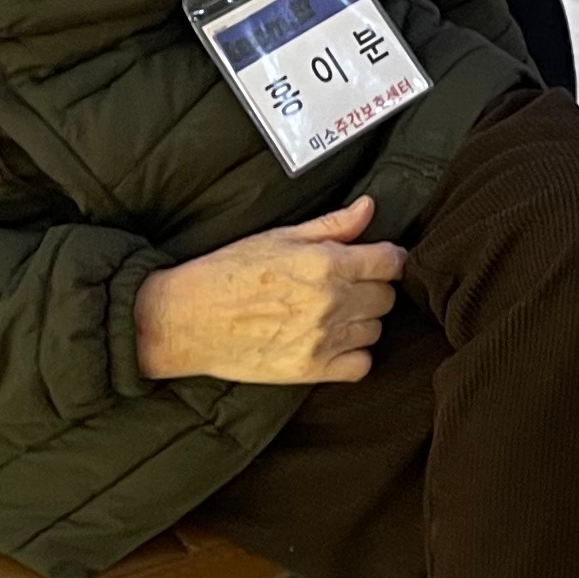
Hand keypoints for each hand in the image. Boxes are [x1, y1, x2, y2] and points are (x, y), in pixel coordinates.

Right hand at [133, 197, 398, 383]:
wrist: (185, 320)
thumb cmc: (228, 272)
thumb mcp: (279, 236)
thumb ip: (331, 225)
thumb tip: (369, 207)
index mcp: (326, 263)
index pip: (392, 261)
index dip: (388, 258)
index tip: (376, 260)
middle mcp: (331, 301)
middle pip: (387, 297)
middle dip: (373, 288)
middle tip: (347, 286)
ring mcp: (323, 338)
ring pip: (376, 329)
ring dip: (362, 321)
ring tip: (333, 313)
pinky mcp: (312, 369)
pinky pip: (361, 365)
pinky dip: (354, 355)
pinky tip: (334, 342)